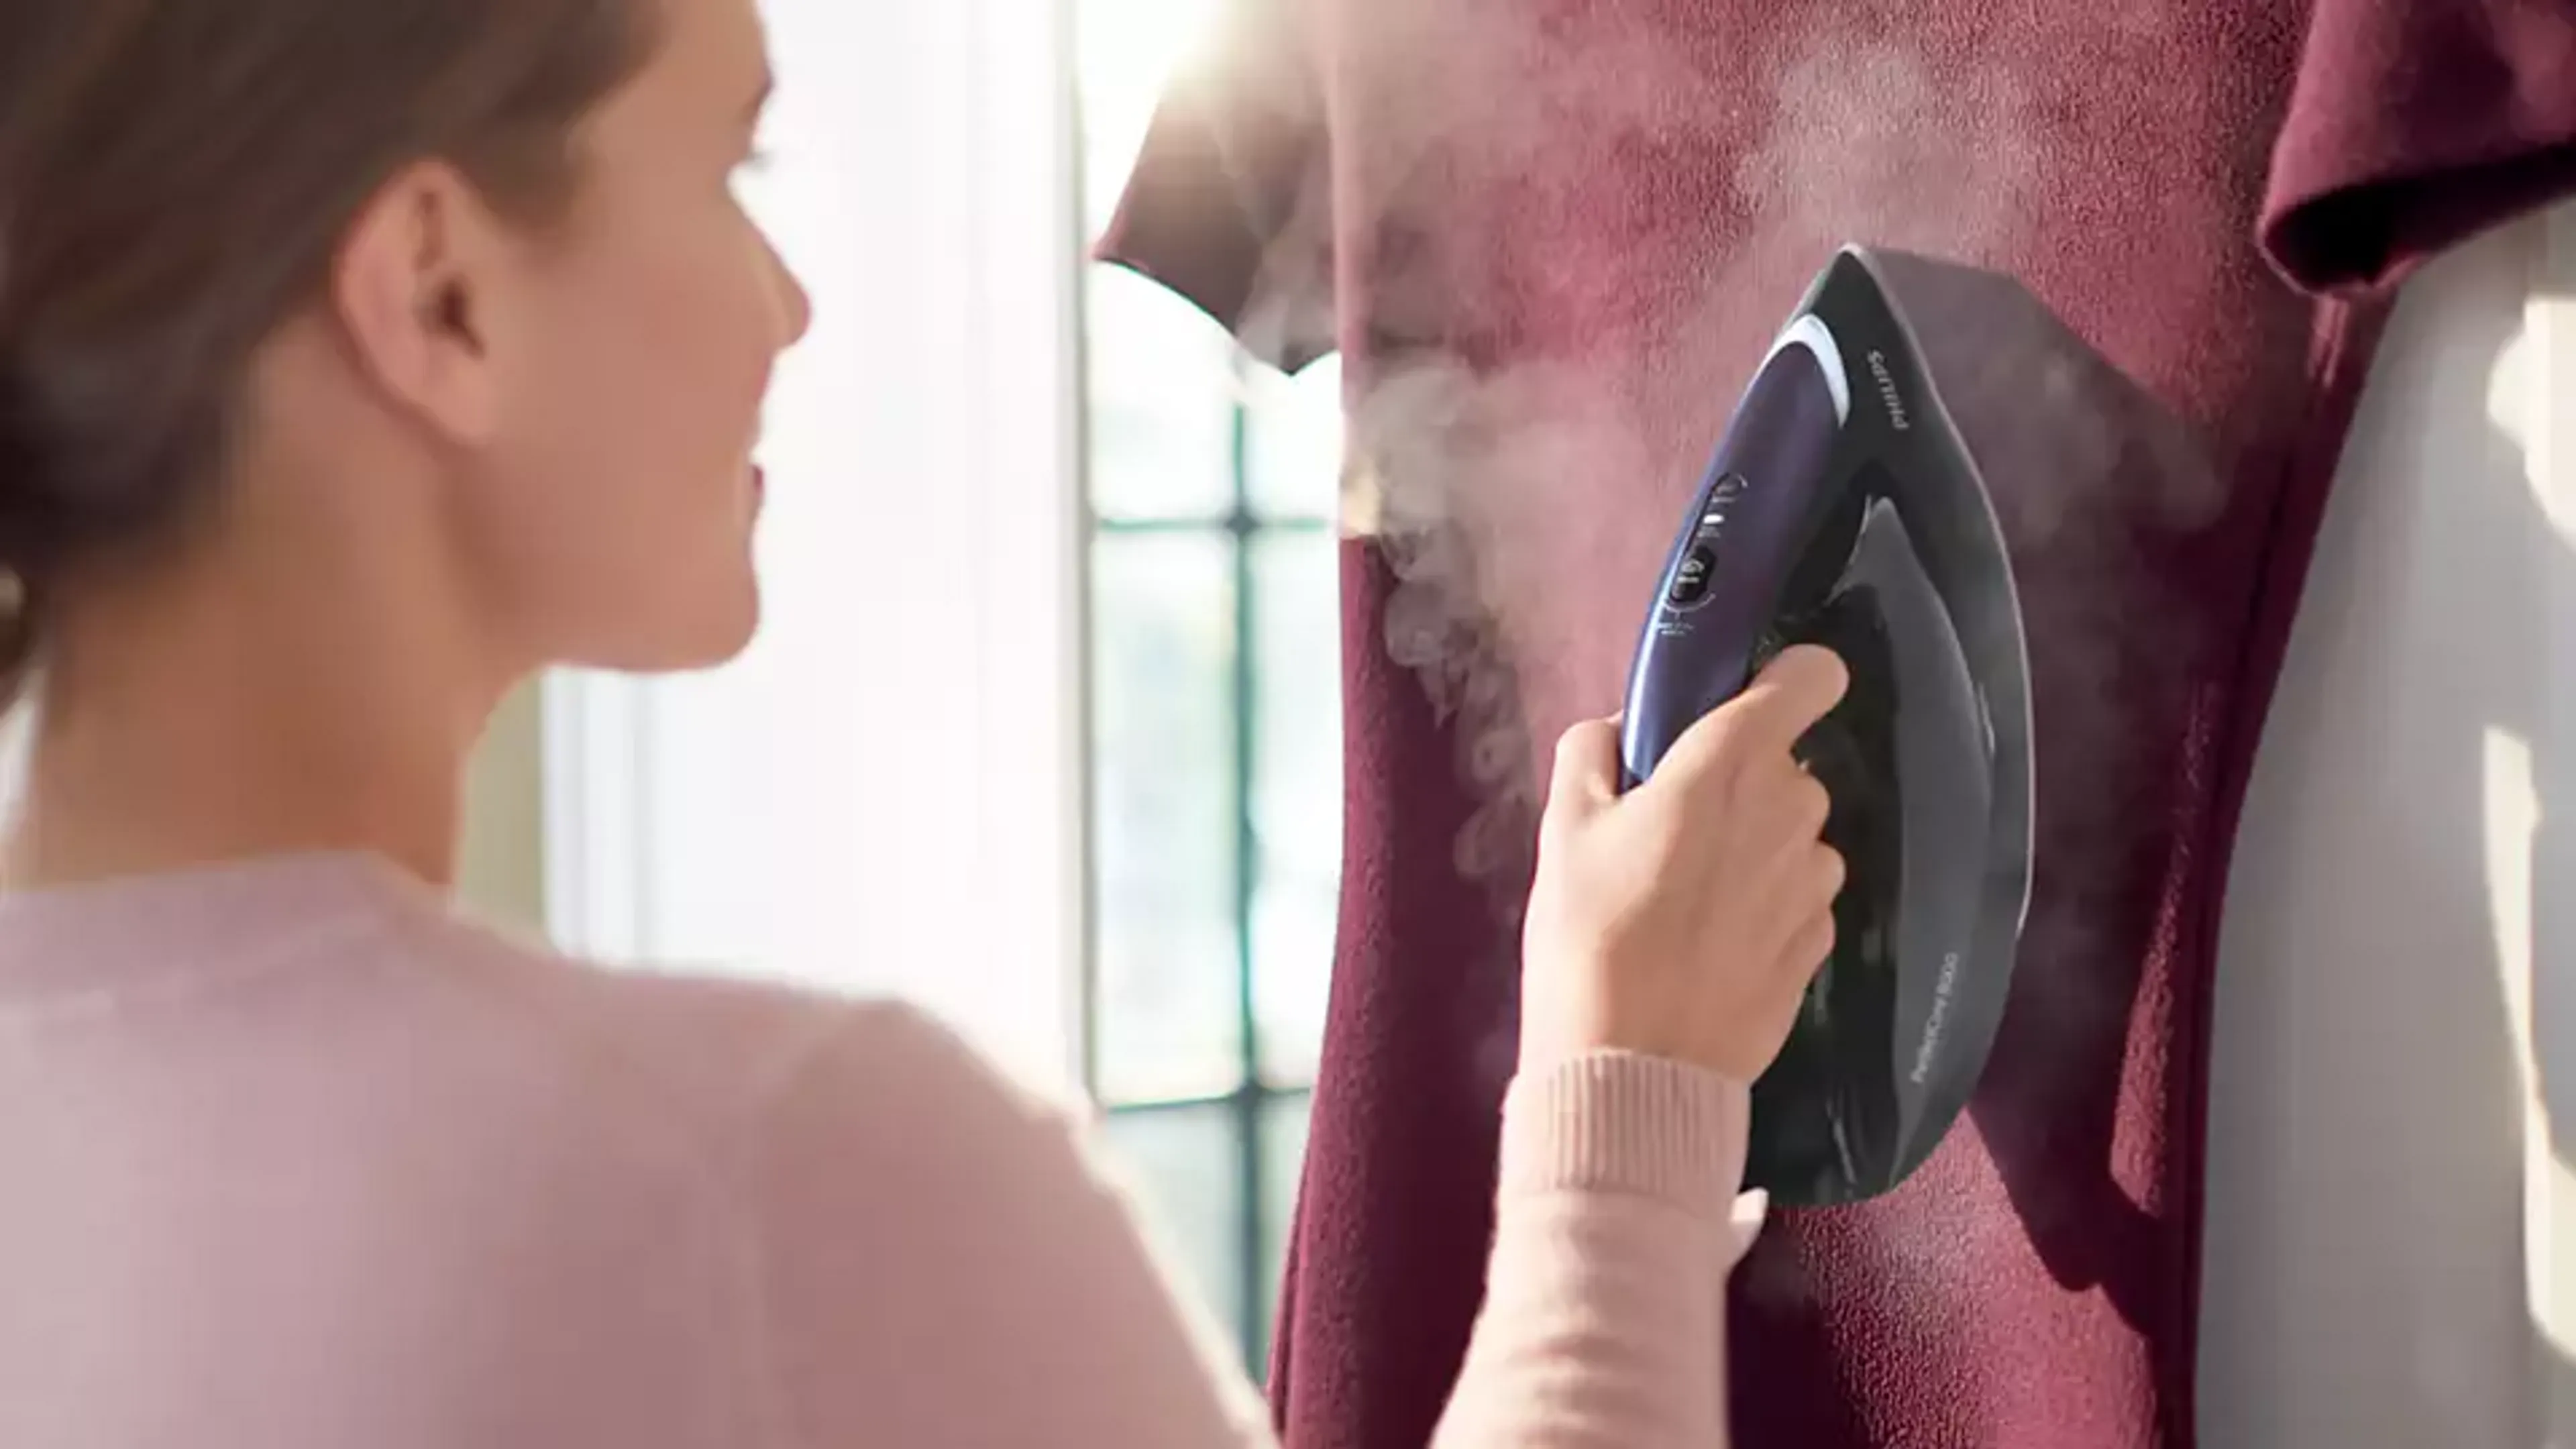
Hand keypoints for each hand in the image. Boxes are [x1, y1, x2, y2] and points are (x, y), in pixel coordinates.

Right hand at [1518, 645, 1850, 1082]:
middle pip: (1783, 766)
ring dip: (1754, 851)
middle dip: (1736, 786)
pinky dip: (1763, 909)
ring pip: (1792, 836)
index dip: (1785, 680)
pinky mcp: (1820, 944)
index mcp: (1731, 761)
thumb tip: (1618, 730)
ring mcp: (1814, 882)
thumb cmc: (1589, 934)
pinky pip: (1796, 899)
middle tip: (1666, 832)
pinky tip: (1710, 948)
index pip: (1812, 675)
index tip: (1739, 709)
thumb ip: (1592, 752)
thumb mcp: (1562, 828)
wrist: (1632, 1066)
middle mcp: (1792, 810)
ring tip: (1685, 902)